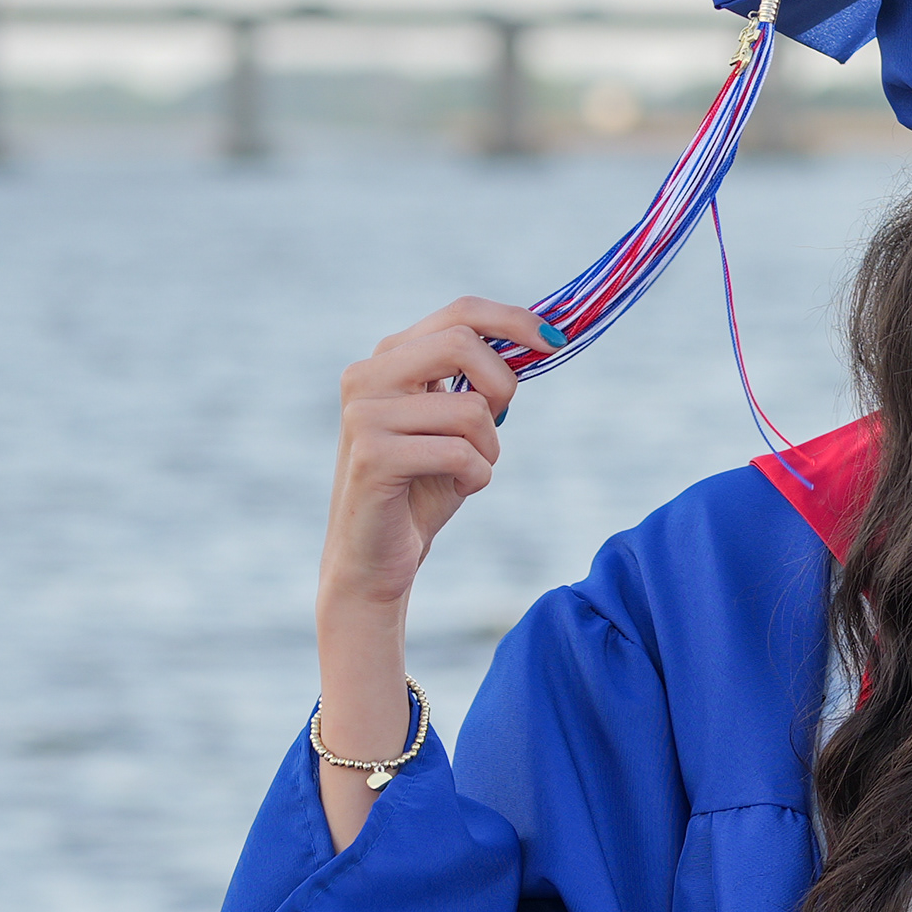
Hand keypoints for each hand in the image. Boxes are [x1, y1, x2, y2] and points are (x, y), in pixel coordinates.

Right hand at [311, 297, 545, 848]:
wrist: (363, 600)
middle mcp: (361, 392)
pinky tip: (447, 504)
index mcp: (384, 375)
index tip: (554, 336)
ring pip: (460, 404)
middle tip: (504, 425)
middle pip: (454, 339)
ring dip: (487, 445)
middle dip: (501, 380)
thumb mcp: (461, 450)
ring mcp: (357, 438)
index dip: (508, 316)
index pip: (453, 311)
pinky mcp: (364, 484)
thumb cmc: (417, 523)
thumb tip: (546, 340)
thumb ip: (487, 397)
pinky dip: (470, 475)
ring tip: (466, 481)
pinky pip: (450, 451)